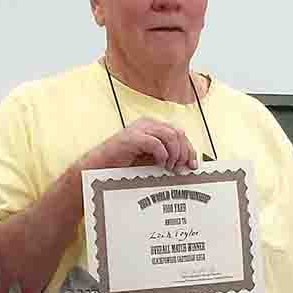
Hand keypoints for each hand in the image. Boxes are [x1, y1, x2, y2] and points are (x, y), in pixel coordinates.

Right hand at [78, 118, 197, 172]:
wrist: (100, 166)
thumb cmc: (124, 164)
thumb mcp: (150, 159)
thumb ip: (166, 156)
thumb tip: (186, 164)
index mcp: (153, 127)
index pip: (179, 133)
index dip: (189, 149)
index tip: (192, 165)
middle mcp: (148, 124)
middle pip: (177, 133)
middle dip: (184, 152)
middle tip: (182, 168)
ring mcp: (139, 129)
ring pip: (170, 136)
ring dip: (174, 154)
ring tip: (170, 167)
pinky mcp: (132, 138)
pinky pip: (156, 143)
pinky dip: (162, 155)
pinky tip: (160, 164)